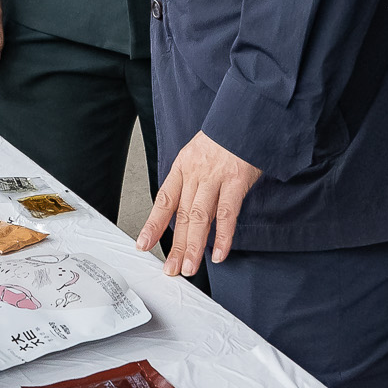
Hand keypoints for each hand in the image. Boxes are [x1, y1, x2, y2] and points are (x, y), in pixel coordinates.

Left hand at [136, 131, 261, 275]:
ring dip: (194, 246)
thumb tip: (187, 215)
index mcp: (182, 167)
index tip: (143, 244)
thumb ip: (193, 184)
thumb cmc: (223, 140)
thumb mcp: (198, 156)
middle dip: (175, 246)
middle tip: (171, 268)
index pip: (163, 201)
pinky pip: (227, 213)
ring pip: (200, 217)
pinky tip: (219, 253)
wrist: (244, 119)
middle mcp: (195, 173)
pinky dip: (223, 236)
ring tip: (189, 267)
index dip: (152, 225)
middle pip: (182, 215)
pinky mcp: (236, 181)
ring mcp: (216, 177)